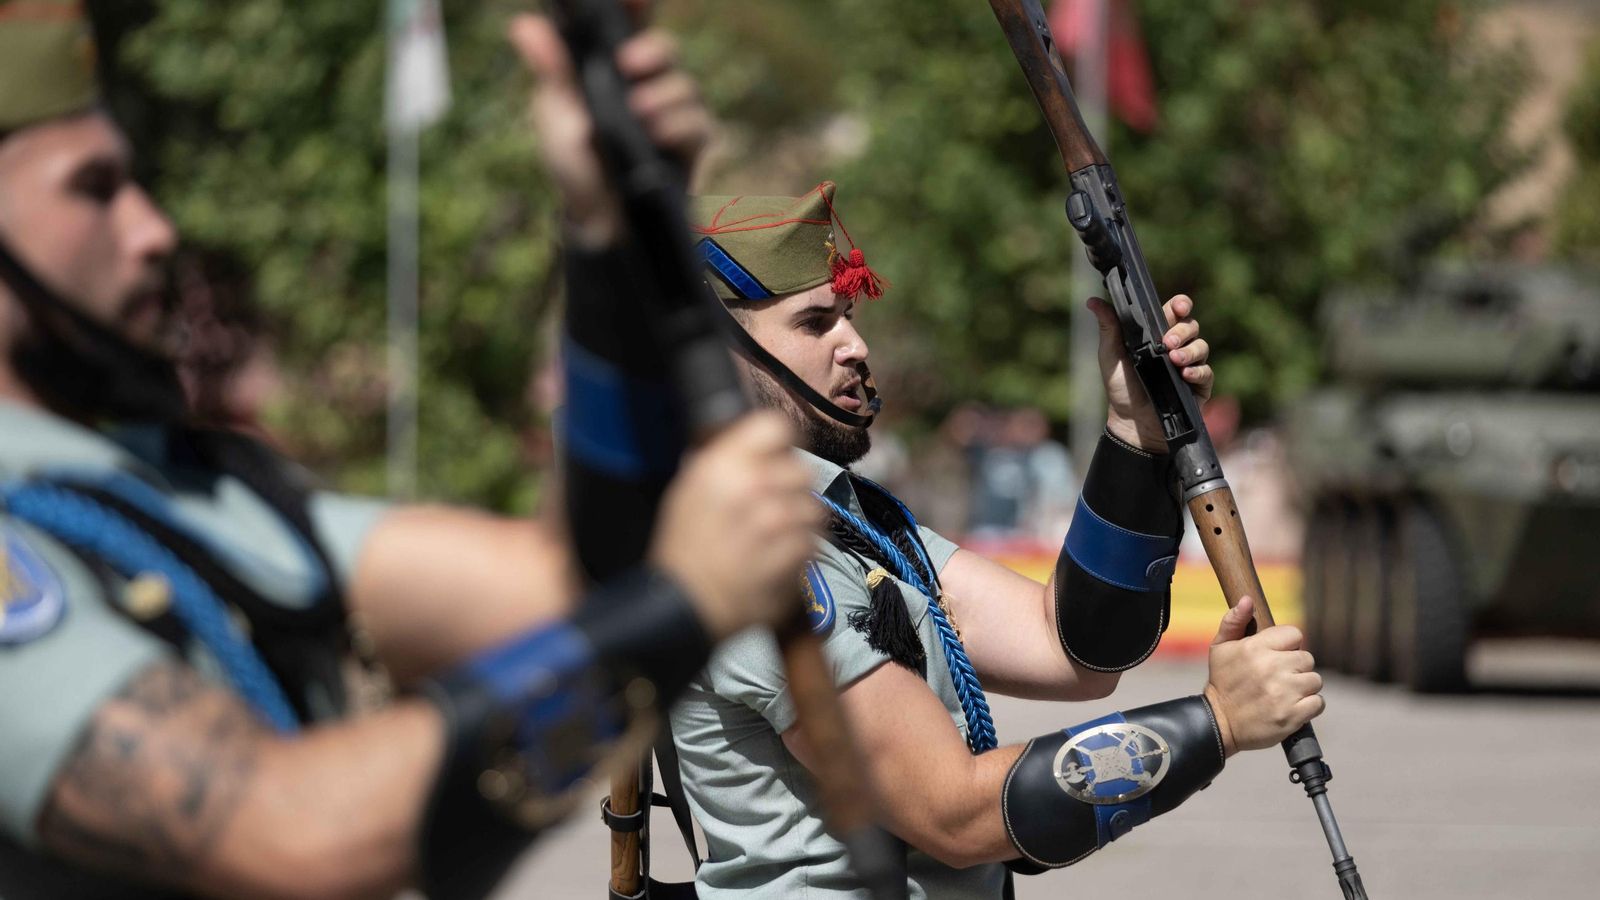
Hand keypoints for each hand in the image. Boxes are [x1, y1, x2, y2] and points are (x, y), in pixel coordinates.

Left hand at [509, 5, 714, 246]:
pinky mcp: (689, 147)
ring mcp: (672, 116)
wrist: (596, 221)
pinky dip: (680, 126)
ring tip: (639, 112)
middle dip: (654, 49)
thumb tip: (524, 26)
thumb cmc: (575, 164)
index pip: (629, 27)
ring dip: (664, 95)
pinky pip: (699, 125)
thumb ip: (552, 69)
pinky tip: (657, 134)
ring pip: (685, 86)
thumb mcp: (556, 114)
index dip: (636, 8)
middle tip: (629, 62)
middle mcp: (647, 86)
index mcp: (613, 70)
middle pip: (666, 50)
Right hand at [649, 412, 821, 639]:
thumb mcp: (689, 490)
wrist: (686, 606)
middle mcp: (753, 487)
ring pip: (813, 507)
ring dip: (799, 521)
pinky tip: (775, 558)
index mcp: (722, 465)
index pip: (775, 427)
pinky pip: (813, 541)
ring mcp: (777, 522)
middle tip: (772, 506)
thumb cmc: (684, 551)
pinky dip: (800, 550)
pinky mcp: (795, 554)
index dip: (779, 444)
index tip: (777, 457)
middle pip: (802, 468)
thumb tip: (752, 445)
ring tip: (773, 538)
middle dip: (791, 487)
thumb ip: (724, 462)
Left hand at [1089, 293, 1213, 451]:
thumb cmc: (1121, 387)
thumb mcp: (1111, 356)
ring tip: (1174, 359)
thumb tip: (1093, 301)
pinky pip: (1206, 372)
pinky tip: (1185, 374)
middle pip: (1191, 326)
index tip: (1178, 306)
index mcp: (1158, 335)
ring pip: (1201, 346)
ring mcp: (1190, 365)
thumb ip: (1108, 327)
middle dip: (1181, 331)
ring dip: (1189, 351)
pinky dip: (1197, 371)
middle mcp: (1177, 347)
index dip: (1181, 305)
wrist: (1130, 421)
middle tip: (1167, 342)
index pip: (1175, 312)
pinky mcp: (1199, 385)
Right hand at [1201, 596, 1324, 756]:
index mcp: (1256, 647)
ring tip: (1285, 693)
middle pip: (1307, 658)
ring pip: (1314, 681)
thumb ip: (1234, 621)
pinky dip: (1309, 706)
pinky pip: (1318, 703)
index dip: (1288, 645)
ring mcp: (1284, 693)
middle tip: (1279, 678)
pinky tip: (1292, 706)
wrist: (1219, 723)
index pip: (1295, 635)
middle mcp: (1272, 668)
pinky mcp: (1292, 715)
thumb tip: (1247, 600)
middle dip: (1296, 668)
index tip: (1277, 656)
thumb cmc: (1222, 683)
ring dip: (1303, 687)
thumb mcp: (1220, 648)